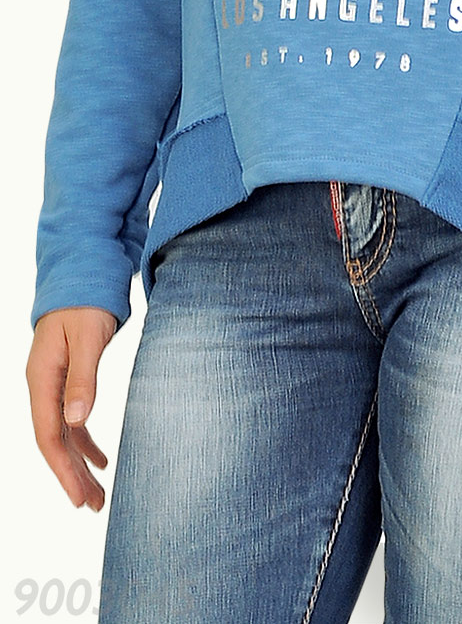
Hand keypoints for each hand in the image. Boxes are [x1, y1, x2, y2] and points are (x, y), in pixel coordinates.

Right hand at [26, 307, 117, 511]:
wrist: (81, 273)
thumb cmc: (85, 301)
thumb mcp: (87, 337)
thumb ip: (82, 377)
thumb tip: (76, 420)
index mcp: (42, 377)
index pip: (48, 435)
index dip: (62, 469)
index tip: (79, 497)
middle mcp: (43, 385)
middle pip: (54, 441)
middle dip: (71, 476)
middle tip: (93, 506)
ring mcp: (53, 383)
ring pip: (63, 433)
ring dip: (79, 463)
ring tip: (98, 494)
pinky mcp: (67, 379)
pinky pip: (72, 420)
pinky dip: (85, 441)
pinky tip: (101, 460)